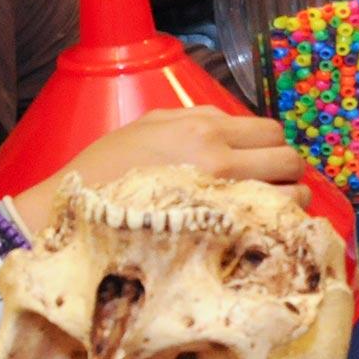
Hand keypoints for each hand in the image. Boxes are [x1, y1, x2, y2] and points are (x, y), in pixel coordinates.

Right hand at [9, 109, 304, 230]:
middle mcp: (221, 162)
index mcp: (203, 131)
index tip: (261, 161)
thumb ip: (196, 119)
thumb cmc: (104, 172)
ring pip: (291, 199)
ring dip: (286, 205)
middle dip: (286, 174)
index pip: (270, 131)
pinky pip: (270, 231)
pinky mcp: (219, 240)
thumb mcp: (148, 126)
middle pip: (289, 162)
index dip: (270, 146)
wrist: (68, 217)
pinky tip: (257, 237)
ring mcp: (223, 204)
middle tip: (270, 189)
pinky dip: (273, 231)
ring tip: (264, 215)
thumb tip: (234, 125)